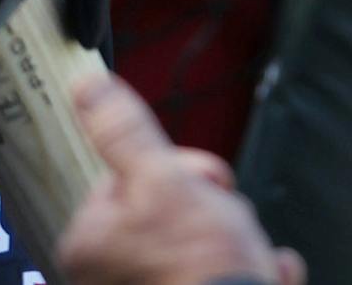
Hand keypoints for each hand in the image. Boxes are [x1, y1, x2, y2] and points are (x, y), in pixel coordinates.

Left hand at [58, 73, 304, 284]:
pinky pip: (221, 274)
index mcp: (90, 243)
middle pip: (166, 207)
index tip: (202, 183)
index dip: (175, 172)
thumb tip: (87, 87)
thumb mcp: (163, 179)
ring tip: (246, 256)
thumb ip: (125, 133)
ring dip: (235, 239)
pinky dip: (249, 270)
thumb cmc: (202, 266)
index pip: (131, 177)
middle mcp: (109, 275)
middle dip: (209, 208)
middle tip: (223, 225)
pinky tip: (264, 271)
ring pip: (200, 240)